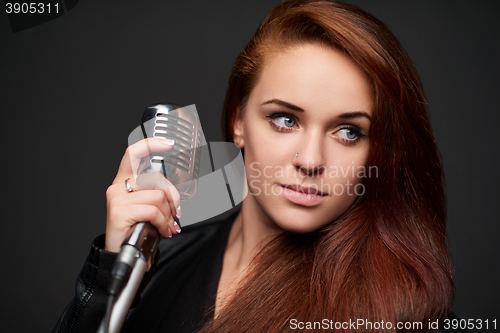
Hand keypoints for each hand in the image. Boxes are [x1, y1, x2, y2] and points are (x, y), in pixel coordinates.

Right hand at [104, 138, 180, 252]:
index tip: (167, 143)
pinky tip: (163, 231)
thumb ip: (156, 196)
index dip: (150, 144)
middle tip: (175, 214)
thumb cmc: (135, 232)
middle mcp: (117, 187)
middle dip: (173, 197)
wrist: (121, 257)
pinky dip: (163, 222)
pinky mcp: (119, 212)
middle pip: (155, 178)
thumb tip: (175, 197)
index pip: (133, 154)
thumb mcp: (147, 209)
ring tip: (168, 227)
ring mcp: (117, 199)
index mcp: (124, 182)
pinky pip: (153, 211)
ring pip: (157, 196)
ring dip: (169, 215)